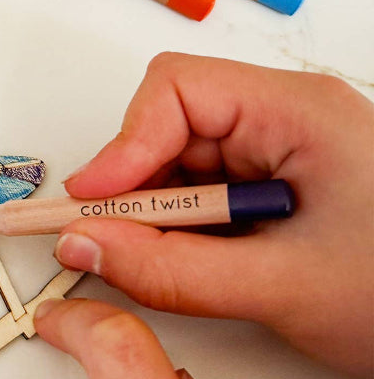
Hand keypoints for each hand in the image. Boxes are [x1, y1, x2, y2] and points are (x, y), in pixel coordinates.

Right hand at [56, 53, 373, 376]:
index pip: (178, 89)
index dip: (125, 144)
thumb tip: (80, 248)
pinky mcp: (281, 187)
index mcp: (298, 110)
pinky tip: (193, 267)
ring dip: (159, 215)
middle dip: (137, 187)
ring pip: (183, 164)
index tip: (92, 204)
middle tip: (111, 246)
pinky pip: (206, 194)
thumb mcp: (283, 288)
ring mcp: (284, 152)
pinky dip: (185, 232)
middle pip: (172, 125)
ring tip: (162, 267)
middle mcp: (286, 118)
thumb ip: (169, 270)